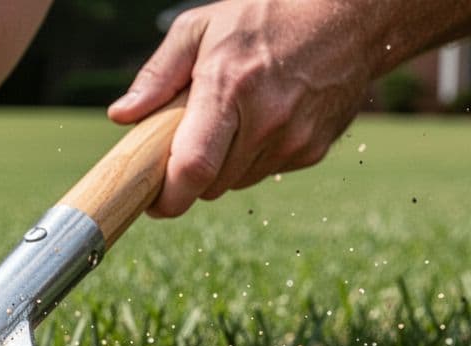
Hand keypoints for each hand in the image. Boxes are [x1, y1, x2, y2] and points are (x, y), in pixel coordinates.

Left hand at [108, 0, 372, 215]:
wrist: (348, 18)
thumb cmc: (266, 15)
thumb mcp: (201, 28)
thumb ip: (158, 74)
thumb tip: (122, 115)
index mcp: (229, 89)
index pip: (193, 168)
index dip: (168, 198)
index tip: (152, 203)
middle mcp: (266, 121)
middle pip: (211, 185)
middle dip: (190, 176)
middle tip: (186, 145)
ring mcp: (294, 140)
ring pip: (237, 182)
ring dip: (223, 166)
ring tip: (231, 120)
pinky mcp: (314, 150)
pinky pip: (266, 172)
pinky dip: (254, 157)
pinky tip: (263, 120)